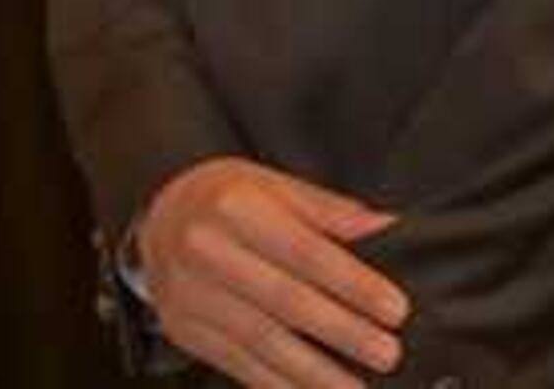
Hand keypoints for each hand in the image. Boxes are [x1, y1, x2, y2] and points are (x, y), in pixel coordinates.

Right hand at [135, 157, 409, 386]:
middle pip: (285, 301)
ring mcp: (189, 294)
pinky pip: (238, 364)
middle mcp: (205, 249)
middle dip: (343, 332)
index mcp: (233, 207)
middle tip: (387, 354)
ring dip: (316, 372)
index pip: (305, 253)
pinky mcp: (184, 329)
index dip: (353, 285)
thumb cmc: (224, 201)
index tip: (395, 309)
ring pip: (262, 341)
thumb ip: (328, 211)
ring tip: (357, 388)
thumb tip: (386, 229)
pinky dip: (280, 385)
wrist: (158, 218)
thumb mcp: (272, 185)